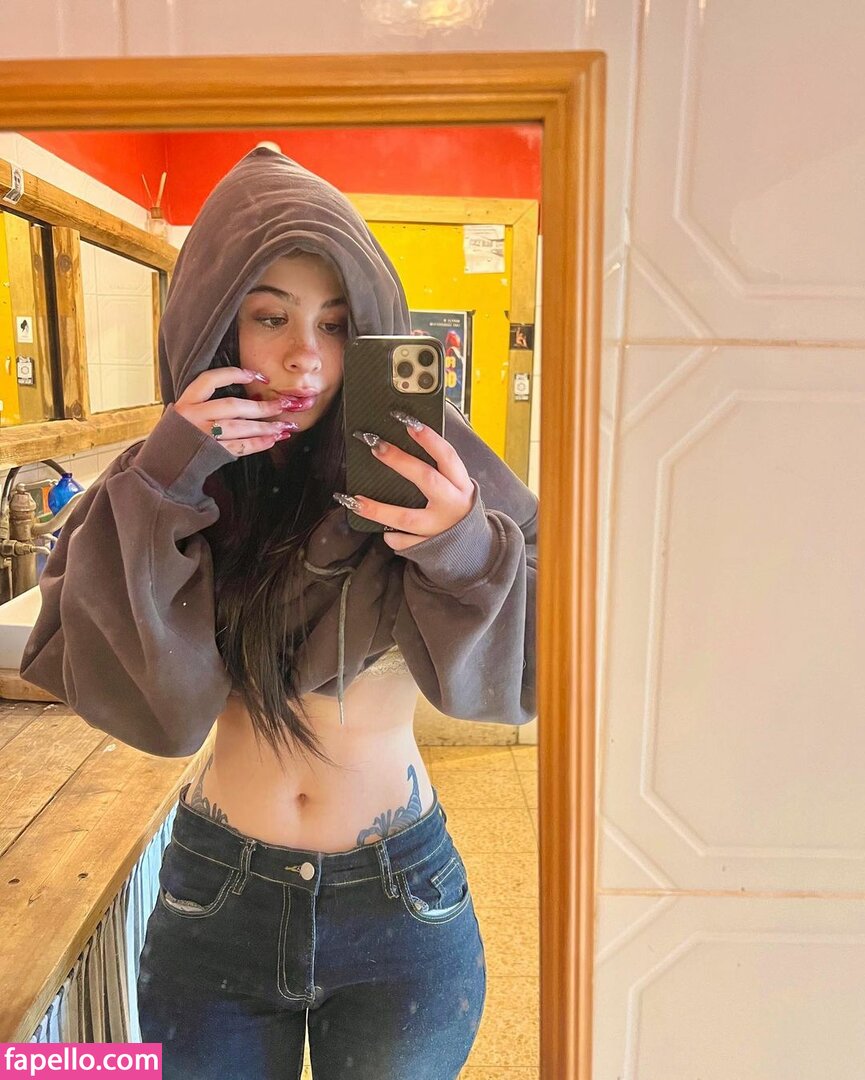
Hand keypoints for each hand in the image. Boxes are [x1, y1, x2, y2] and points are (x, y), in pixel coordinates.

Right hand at [174, 367, 297, 456]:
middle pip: (232, 406)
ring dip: (265, 427)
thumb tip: (250, 398)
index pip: (211, 379)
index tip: (257, 376)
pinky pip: (239, 447)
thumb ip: (207, 403)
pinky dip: (258, 444)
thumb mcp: (185, 413)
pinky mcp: (210, 454)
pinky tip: (272, 440)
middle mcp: (193, 416)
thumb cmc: (179, 436)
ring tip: (284, 427)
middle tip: (283, 404)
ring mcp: (202, 436)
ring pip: (239, 428)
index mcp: (186, 401)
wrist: (161, 465)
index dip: (235, 374)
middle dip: (262, 406)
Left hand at [337, 415, 474, 551]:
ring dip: (379, 509)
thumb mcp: (457, 485)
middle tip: (376, 446)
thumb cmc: (458, 506)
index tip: (409, 423)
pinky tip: (383, 532)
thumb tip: (407, 438)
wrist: (474, 545)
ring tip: (355, 501)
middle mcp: (451, 504)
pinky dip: (392, 537)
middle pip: (426, 479)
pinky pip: (405, 542)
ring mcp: (439, 528)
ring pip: (407, 518)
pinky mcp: (428, 547)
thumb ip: (439, 468)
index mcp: (461, 484)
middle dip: (399, 461)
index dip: (429, 439)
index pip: (447, 456)